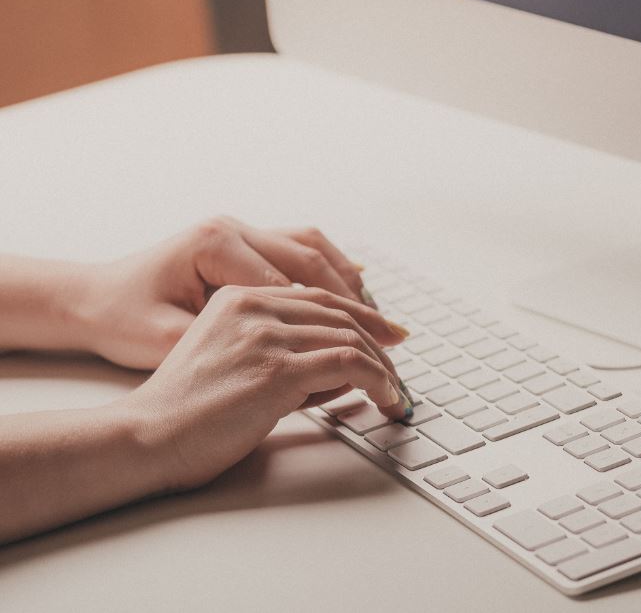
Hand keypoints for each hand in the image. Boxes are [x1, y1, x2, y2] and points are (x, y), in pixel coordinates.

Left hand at [76, 216, 381, 368]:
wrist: (92, 297)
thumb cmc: (122, 319)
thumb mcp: (168, 340)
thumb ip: (232, 346)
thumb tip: (289, 365)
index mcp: (215, 245)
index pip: (291, 283)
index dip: (333, 321)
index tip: (363, 353)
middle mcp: (233, 228)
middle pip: (313, 259)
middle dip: (357, 300)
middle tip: (393, 335)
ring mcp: (240, 229)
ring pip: (314, 246)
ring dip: (350, 281)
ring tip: (379, 317)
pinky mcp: (244, 240)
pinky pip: (301, 246)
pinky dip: (332, 267)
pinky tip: (354, 289)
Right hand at [129, 285, 411, 491]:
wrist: (148, 436)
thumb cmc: (187, 411)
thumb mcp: (233, 363)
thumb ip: (283, 354)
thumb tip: (343, 371)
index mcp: (239, 298)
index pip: (318, 298)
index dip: (360, 314)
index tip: (387, 333)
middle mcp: (253, 307)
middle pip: (339, 313)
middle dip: (379, 340)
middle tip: (399, 366)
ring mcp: (265, 335)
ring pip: (349, 336)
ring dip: (382, 366)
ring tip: (394, 392)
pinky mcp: (276, 369)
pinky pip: (347, 363)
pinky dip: (377, 379)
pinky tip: (385, 397)